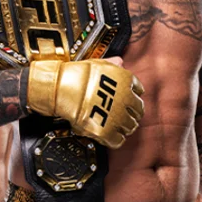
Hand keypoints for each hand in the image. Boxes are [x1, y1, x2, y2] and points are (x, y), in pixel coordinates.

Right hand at [26, 58, 144, 147]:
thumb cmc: (77, 74)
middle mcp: (126, 99)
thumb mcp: (98, 64)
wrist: (61, 87)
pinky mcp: (106, 131)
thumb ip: (112, 65)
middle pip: (138, 111)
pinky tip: (109, 135)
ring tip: (116, 125)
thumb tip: (120, 61)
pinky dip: (114, 139)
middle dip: (131, 113)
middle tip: (123, 114)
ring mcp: (117, 116)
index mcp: (126, 81)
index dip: (133, 96)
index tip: (128, 100)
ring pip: (130, 127)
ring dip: (124, 126)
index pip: (139, 91)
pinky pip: (118, 140)